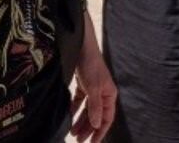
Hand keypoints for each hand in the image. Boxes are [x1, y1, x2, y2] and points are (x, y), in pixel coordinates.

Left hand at [67, 18, 116, 140]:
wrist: (80, 45)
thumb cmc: (90, 64)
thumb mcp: (93, 87)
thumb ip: (94, 107)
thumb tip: (97, 124)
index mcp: (109, 95)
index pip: (106, 118)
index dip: (100, 132)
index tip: (93, 142)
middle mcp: (102, 94)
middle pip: (96, 116)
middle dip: (88, 128)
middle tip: (79, 140)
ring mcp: (93, 89)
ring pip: (87, 110)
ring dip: (80, 121)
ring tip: (72, 132)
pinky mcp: (83, 84)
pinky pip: (79, 101)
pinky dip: (74, 109)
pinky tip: (68, 116)